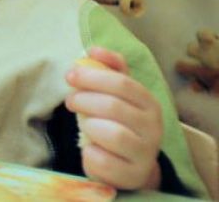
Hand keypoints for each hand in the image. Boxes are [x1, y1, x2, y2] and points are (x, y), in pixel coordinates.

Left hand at [66, 47, 162, 189]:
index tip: (70, 75)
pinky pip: (102, 160)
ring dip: (89, 126)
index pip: (123, 83)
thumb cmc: (118, 121)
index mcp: (149, 103)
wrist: (130, 164)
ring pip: (112, 134)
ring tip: (84, 125)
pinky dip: (88, 153)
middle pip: (113, 106)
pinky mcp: (132, 175)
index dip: (92, 77)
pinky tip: (90, 149)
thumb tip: (92, 49)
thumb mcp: (116, 94)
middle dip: (84, 100)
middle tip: (70, 101)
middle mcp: (154, 128)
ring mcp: (146, 153)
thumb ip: (108, 69)